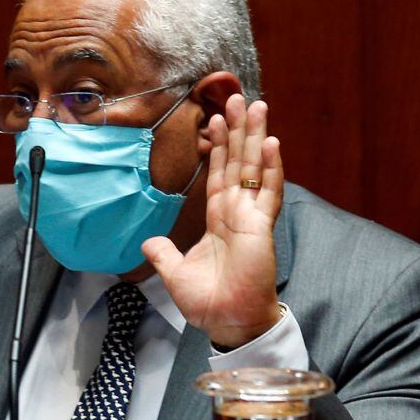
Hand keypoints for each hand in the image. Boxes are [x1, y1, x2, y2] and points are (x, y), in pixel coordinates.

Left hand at [142, 95, 282, 348]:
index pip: (218, 174)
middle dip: (238, 130)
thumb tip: (147, 241)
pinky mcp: (262, 227)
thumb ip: (163, 254)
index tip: (215, 119)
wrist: (229, 322)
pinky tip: (272, 143)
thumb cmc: (209, 302)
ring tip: (257, 106)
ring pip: (254, 168)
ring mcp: (251, 217)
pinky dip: (271, 167)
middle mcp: (236, 213)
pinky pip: (268, 192)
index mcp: (218, 220)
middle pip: (237, 161)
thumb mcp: (175, 274)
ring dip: (256, 137)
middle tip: (238, 97)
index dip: (217, 147)